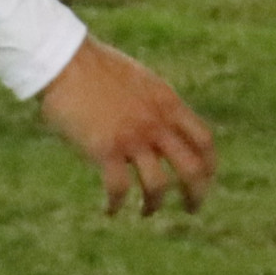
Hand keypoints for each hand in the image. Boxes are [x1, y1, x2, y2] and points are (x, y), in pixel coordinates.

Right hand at [35, 35, 215, 214]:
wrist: (66, 62)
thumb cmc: (94, 68)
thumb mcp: (139, 81)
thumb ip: (153, 104)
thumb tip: (155, 124)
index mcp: (169, 104)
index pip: (204, 141)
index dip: (210, 165)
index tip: (204, 179)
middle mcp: (157, 124)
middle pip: (192, 168)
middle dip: (196, 194)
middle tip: (191, 208)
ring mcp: (132, 138)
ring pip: (158, 184)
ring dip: (155, 204)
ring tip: (147, 212)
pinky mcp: (104, 149)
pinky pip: (118, 187)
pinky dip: (116, 204)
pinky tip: (110, 210)